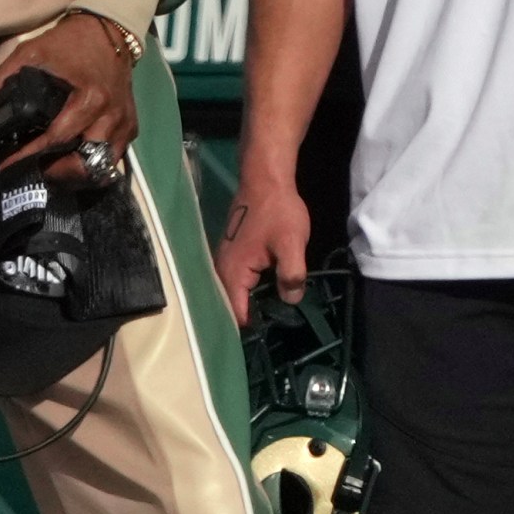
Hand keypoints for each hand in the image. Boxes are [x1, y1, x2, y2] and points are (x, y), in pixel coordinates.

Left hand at [0, 11, 136, 183]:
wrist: (109, 30)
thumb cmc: (70, 42)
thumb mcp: (32, 53)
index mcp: (89, 98)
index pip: (57, 139)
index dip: (29, 156)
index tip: (7, 167)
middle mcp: (110, 116)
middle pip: (86, 163)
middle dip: (58, 174)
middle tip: (33, 173)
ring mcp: (124, 123)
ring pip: (104, 166)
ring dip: (78, 174)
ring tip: (53, 171)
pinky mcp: (131, 126)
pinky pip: (115, 157)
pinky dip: (95, 164)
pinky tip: (75, 162)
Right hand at [214, 176, 310, 325]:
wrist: (265, 179)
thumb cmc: (277, 211)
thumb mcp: (292, 244)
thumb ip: (292, 276)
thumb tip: (291, 300)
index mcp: (232, 272)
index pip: (236, 314)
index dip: (253, 328)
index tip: (273, 335)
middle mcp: (222, 270)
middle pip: (232, 307)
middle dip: (252, 319)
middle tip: (279, 327)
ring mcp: (225, 262)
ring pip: (235, 294)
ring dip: (253, 305)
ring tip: (276, 315)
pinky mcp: (233, 256)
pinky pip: (239, 283)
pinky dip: (252, 291)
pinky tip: (270, 294)